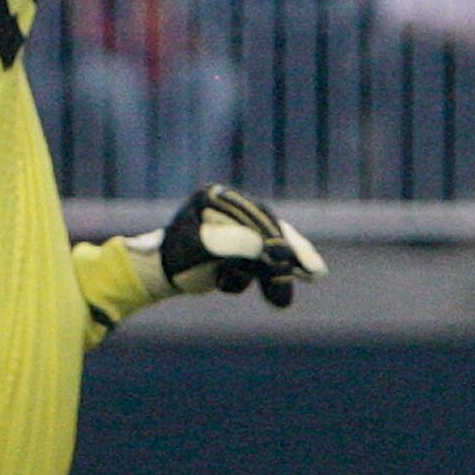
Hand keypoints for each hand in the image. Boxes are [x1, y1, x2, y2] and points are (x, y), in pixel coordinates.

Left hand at [131, 186, 327, 307]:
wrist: (159, 274)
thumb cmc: (175, 260)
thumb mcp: (200, 251)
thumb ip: (233, 245)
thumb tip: (269, 249)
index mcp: (217, 197)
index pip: (256, 217)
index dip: (279, 239)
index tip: (292, 260)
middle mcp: (231, 206)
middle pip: (270, 229)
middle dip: (291, 254)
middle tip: (315, 274)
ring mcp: (238, 224)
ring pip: (273, 244)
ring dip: (290, 264)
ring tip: (315, 276)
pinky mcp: (242, 243)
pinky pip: (267, 255)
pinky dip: (280, 268)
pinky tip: (301, 277)